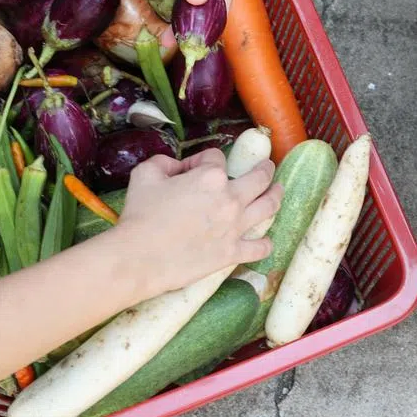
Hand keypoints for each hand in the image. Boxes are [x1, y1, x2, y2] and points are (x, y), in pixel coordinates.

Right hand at [108, 149, 281, 296]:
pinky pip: (260, 247)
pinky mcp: (232, 253)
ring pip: (268, 206)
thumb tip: (176, 166)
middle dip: (264, 169)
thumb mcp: (145, 174)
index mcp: (211, 177)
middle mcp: (230, 198)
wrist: (138, 257)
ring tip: (278, 190)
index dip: (202, 161)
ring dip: (276, 195)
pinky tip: (266, 240)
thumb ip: (164, 162)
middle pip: (259, 177)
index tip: (191, 170)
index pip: (216, 159)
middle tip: (267, 166)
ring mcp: (235, 227)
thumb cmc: (140, 215)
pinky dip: (265, 243)